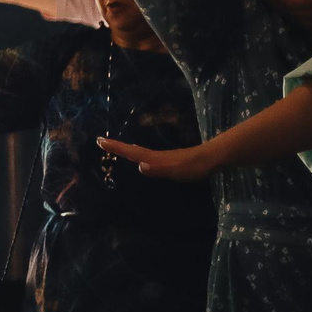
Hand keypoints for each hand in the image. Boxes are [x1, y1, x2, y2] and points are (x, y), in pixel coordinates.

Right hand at [97, 135, 214, 183]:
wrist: (210, 159)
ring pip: (139, 152)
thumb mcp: (175, 171)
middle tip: (101, 141)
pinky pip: (146, 155)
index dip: (116, 147)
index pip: (131, 152)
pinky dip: (137, 154)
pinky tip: (142, 158)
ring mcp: (161, 157)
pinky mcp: (168, 160)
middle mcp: (154, 156)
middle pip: (131, 150)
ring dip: (126, 149)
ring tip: (117, 147)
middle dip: (116, 146)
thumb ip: (158, 169)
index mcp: (153, 159)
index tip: (100, 140)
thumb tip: (140, 166)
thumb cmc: (192, 167)